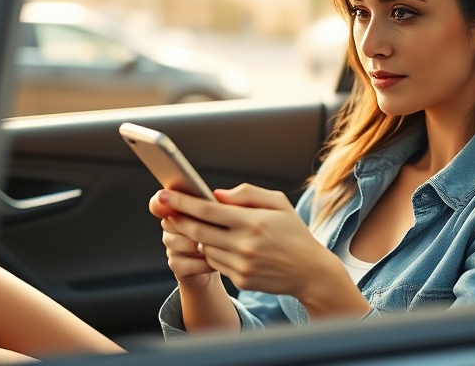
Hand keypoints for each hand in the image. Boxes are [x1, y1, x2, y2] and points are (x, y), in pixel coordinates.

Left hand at [157, 184, 335, 298]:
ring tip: (194, 224)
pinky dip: (211, 251)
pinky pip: (215, 263)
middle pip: (198, 230)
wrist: (310, 272)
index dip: (182, 202)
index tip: (164, 195)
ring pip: (204, 247)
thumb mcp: (278, 203)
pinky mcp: (240, 280)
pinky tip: (218, 243)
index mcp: (253, 222)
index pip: (208, 210)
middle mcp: (245, 245)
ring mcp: (241, 265)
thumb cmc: (294, 232)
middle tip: (164, 209)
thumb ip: (247, 194)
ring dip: (196, 236)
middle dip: (177, 219)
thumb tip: (217, 195)